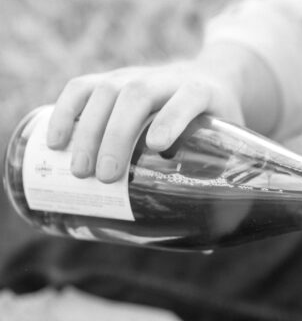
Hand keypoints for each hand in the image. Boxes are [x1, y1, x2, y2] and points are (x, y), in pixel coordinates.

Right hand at [46, 44, 279, 182]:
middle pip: (138, 95)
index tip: (157, 146)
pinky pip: (81, 88)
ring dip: (87, 131)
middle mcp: (166, 79)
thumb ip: (219, 184)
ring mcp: (135, 75)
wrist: (209, 79)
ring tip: (79, 172)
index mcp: (203, 92)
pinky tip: (53, 143)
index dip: (173, 117)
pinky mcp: (110, 80)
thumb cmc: (216, 126)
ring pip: (106, 90)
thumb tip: (202, 245)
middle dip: (117, 136)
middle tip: (105, 179)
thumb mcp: (229, 146)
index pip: (189, 97)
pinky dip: (64, 112)